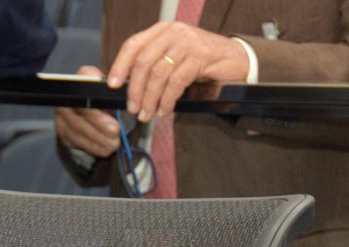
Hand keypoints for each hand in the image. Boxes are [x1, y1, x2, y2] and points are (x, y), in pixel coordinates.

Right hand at [55, 66, 120, 157]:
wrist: (92, 107)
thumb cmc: (107, 95)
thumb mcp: (115, 88)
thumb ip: (119, 90)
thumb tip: (128, 97)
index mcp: (82, 78)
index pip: (85, 85)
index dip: (96, 93)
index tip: (110, 107)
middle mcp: (67, 95)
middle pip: (81, 110)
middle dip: (99, 123)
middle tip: (116, 132)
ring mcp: (62, 114)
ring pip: (78, 129)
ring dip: (98, 138)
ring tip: (114, 144)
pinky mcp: (62, 131)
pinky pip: (76, 141)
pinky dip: (92, 147)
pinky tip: (105, 150)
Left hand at [108, 21, 249, 122]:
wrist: (236, 60)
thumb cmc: (200, 62)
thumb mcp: (172, 59)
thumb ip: (153, 67)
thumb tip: (128, 88)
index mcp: (162, 31)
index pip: (133, 45)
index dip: (120, 65)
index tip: (112, 85)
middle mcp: (173, 33)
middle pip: (143, 61)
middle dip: (135, 89)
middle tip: (132, 108)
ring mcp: (188, 43)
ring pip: (159, 73)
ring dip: (150, 98)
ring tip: (147, 114)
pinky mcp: (201, 57)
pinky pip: (176, 81)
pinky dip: (167, 99)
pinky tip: (165, 110)